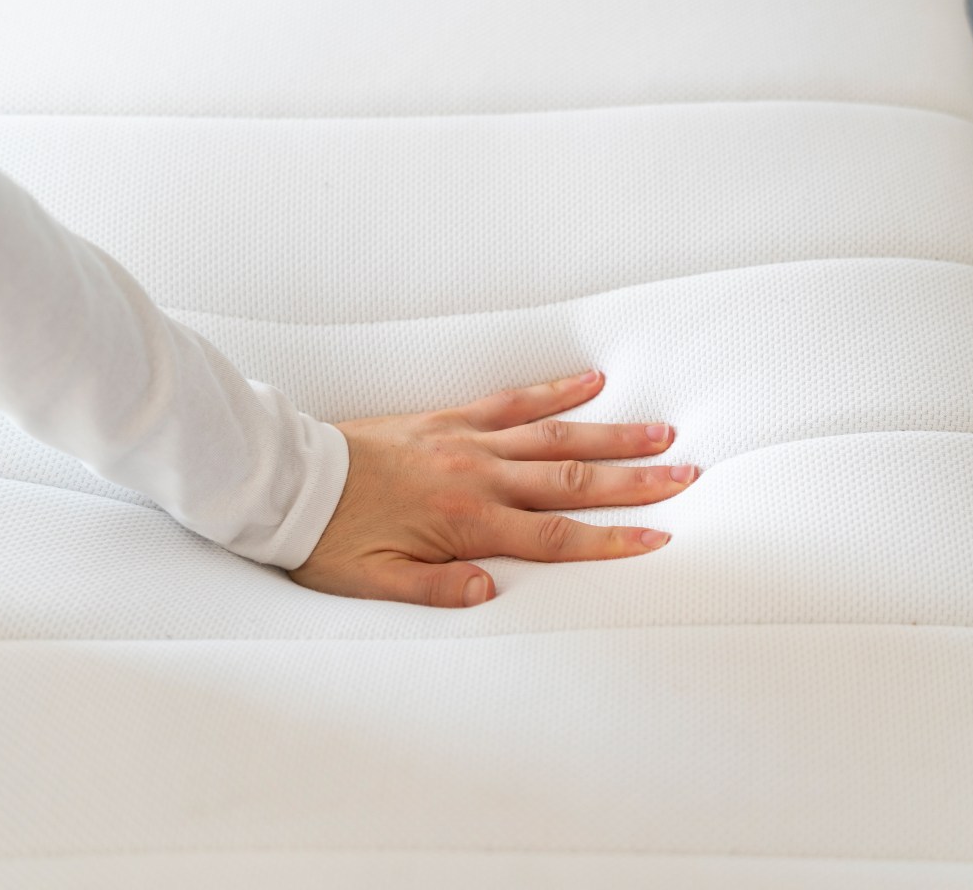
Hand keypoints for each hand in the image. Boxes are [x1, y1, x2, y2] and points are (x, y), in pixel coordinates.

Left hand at [291, 370, 695, 606]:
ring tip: (660, 430)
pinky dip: (553, 391)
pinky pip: (511, 401)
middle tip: (687, 474)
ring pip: (553, 435)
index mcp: (466, 522)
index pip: (555, 537)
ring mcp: (467, 441)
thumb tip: (490, 592)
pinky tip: (590, 381)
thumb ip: (435, 588)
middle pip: (572, 479)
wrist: (285, 481)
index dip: (611, 539)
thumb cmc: (328, 540)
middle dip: (634, 480)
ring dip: (610, 433)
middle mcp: (478, 476)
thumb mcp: (373, 582)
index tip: (660, 536)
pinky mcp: (449, 419)